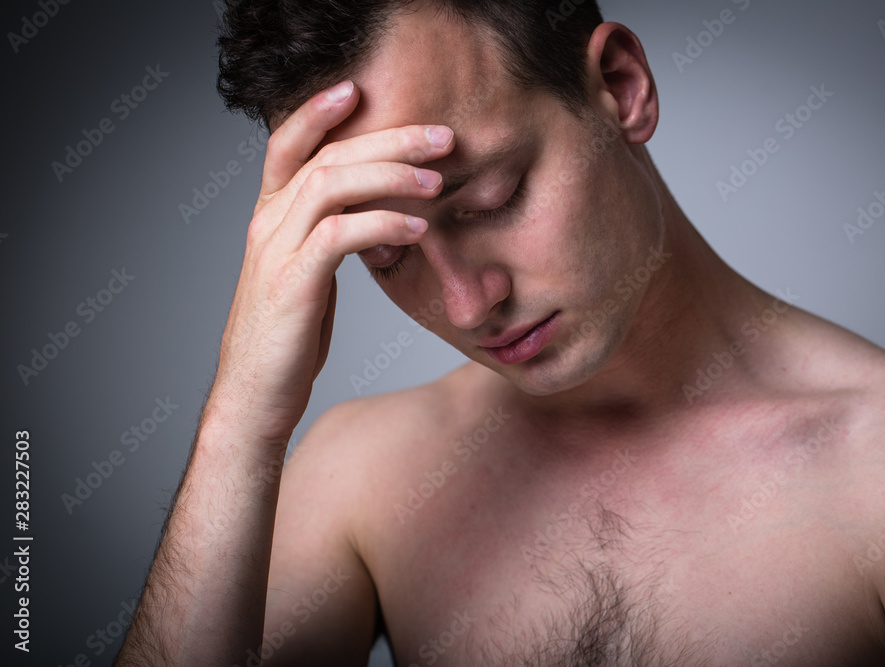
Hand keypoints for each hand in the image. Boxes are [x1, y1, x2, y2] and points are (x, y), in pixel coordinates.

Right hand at [207, 80, 454, 445]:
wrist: (253, 396)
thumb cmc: (286, 340)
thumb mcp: (307, 278)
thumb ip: (328, 241)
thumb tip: (376, 221)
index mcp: (269, 219)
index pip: (286, 147)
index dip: (318, 112)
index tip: (360, 89)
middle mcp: (266, 225)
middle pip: (326, 158)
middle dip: (387, 139)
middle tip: (441, 136)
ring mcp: (275, 252)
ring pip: (331, 186)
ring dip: (392, 176)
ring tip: (439, 180)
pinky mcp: (292, 284)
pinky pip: (339, 235)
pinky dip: (383, 224)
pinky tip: (419, 228)